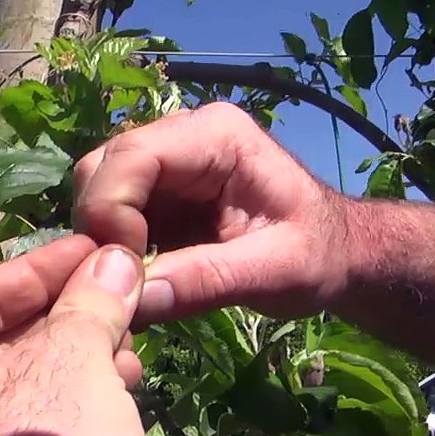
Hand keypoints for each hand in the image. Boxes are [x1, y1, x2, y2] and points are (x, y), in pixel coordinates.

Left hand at [0, 235, 152, 435]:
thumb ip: (91, 300)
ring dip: (77, 361)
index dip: (44, 267)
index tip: (96, 251)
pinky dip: (67, 407)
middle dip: (66, 318)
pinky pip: (22, 434)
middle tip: (118, 298)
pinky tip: (119, 394)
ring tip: (129, 347)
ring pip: (15, 390)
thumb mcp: (74, 355)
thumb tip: (117, 259)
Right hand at [73, 102, 349, 323]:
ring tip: (136, 286)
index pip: (131, 156)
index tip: (126, 270)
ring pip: (97, 190)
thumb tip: (135, 300)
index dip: (111, 211)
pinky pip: (112, 214)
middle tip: (126, 284)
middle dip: (101, 228)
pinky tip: (140, 280)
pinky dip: (114, 249)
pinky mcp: (159, 193)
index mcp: (216, 135)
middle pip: (101, 168)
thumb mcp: (275, 273)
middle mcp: (183, 135)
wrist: (337, 255)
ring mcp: (168, 162)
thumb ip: (208, 281)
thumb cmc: (319, 256)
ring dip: (104, 242)